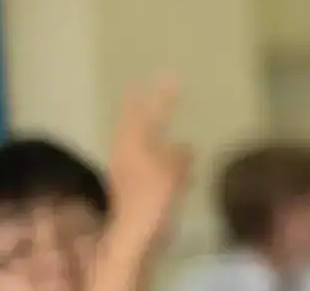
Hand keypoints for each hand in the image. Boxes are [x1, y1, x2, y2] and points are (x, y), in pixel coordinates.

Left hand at [95, 81, 190, 288]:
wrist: (134, 234)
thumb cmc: (154, 196)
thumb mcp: (173, 169)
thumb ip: (179, 154)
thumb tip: (183, 145)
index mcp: (134, 143)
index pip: (148, 111)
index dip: (161, 95)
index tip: (171, 75)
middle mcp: (126, 152)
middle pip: (134, 123)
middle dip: (142, 106)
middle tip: (144, 87)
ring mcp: (126, 170)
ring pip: (140, 142)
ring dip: (150, 130)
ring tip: (162, 120)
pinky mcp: (132, 186)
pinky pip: (149, 161)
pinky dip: (160, 155)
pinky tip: (176, 161)